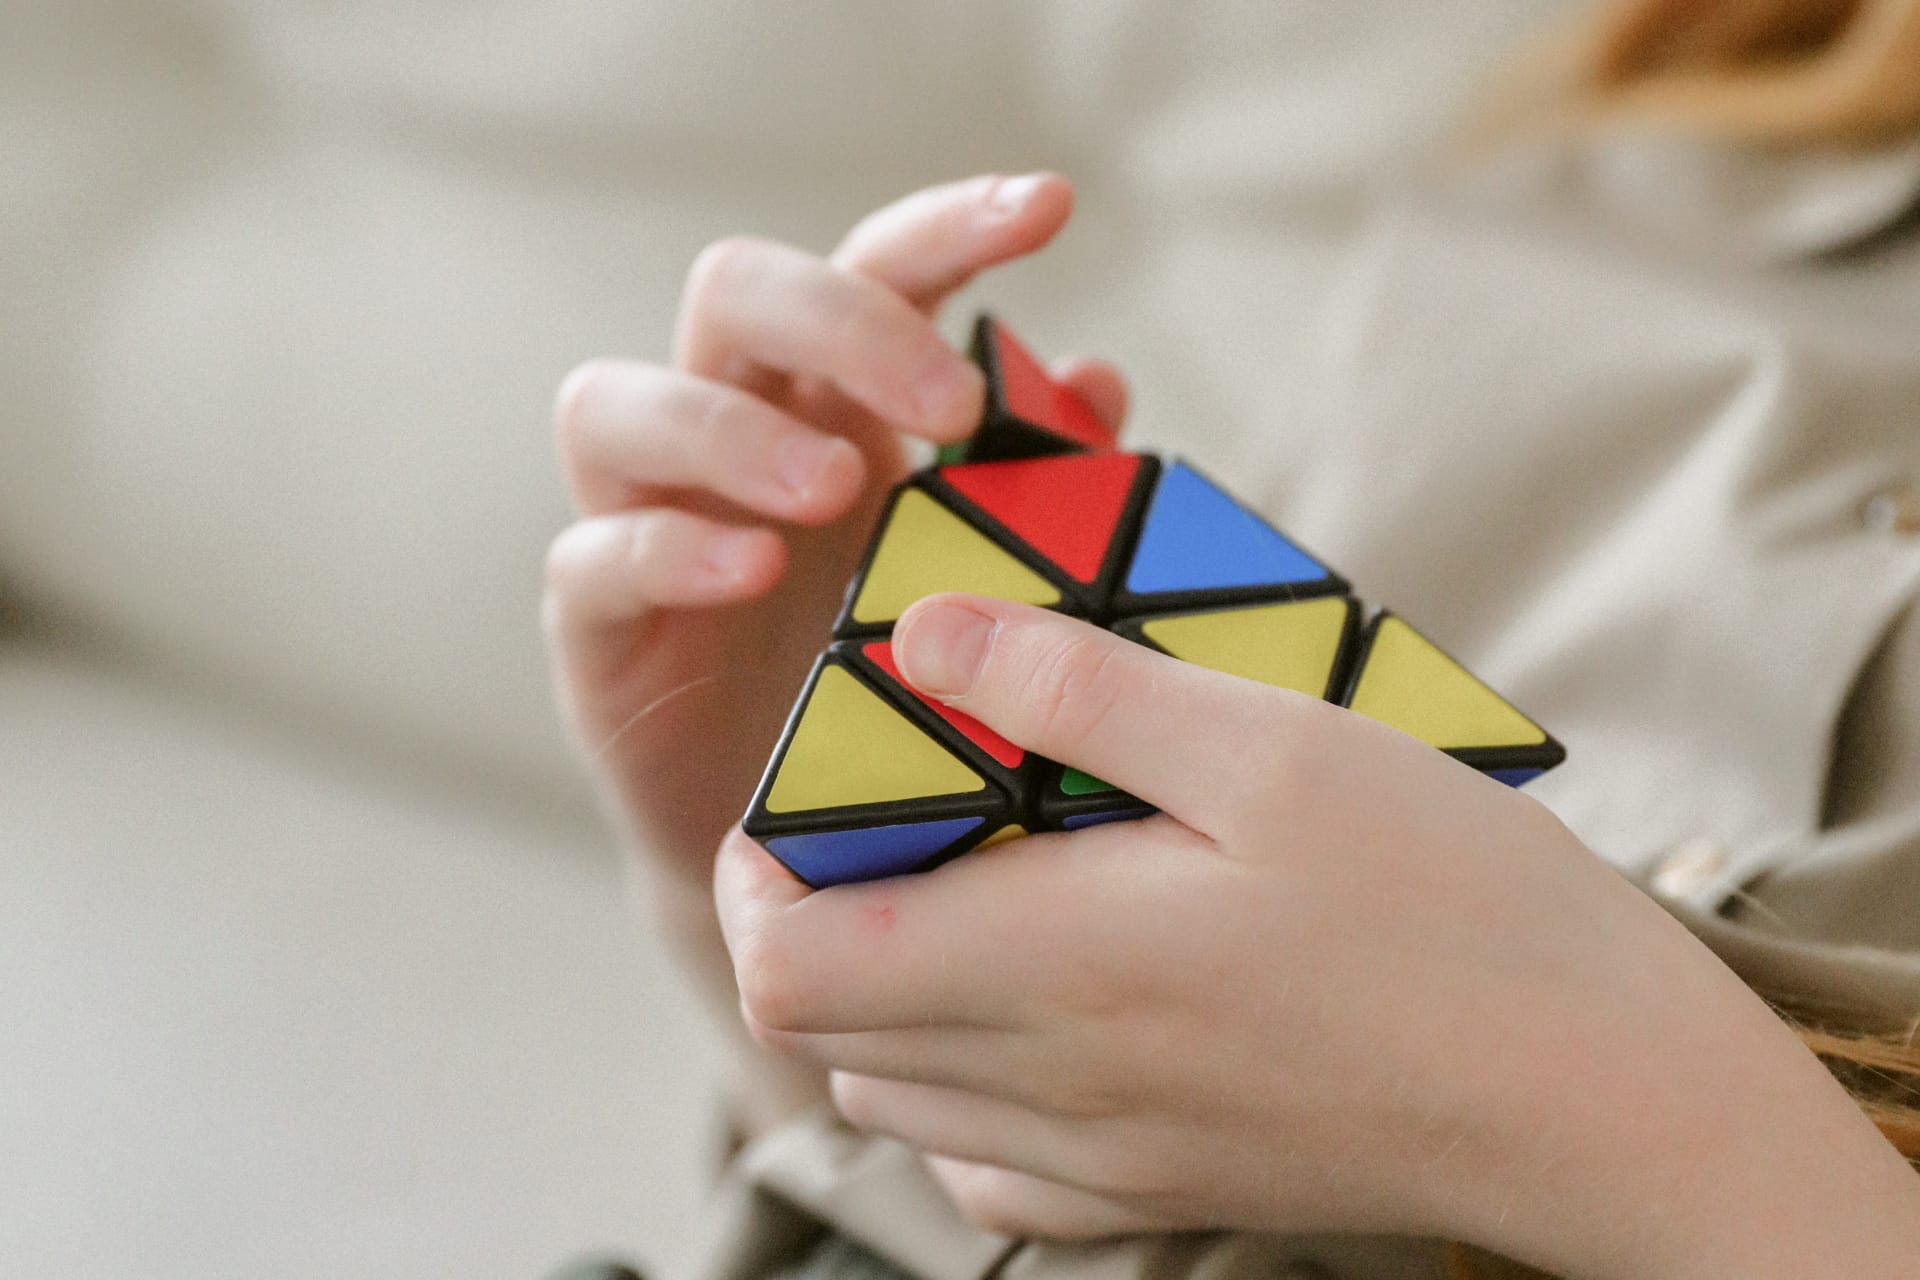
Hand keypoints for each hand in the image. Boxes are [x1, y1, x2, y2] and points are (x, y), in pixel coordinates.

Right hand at [542, 174, 1127, 886]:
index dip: (949, 225)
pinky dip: (670, 548)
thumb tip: (1096, 377)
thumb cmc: (900, 688)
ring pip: (614, 402)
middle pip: (733, 291)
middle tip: (948, 408)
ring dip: (730, 427)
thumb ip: (1028, 481)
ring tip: (832, 488)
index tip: (1050, 209)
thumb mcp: (980, 580)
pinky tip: (752, 571)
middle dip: (842, 321)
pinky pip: (593, 556)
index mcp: (832, 401)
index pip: (871, 268)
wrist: (815, 851)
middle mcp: (728, 432)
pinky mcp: (593, 624)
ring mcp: (644, 519)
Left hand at [718, 596, 1919, 1273]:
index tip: (809, 790)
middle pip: (824, 1035)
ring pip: (898, 1096)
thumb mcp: (1272, 746)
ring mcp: (1106, 1159)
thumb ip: (1079, 690)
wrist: (1602, 1097)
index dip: (760, 878)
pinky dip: (962, 1083)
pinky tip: (1043, 1002)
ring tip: (971, 886)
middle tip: (899, 812)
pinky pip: (990, 1161)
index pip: (790, 969)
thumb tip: (930, 638)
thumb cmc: (1455, 907)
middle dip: (814, 916)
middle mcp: (1053, 1086)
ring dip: (885, 992)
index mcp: (1055, 968)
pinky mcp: (1165, 1193)